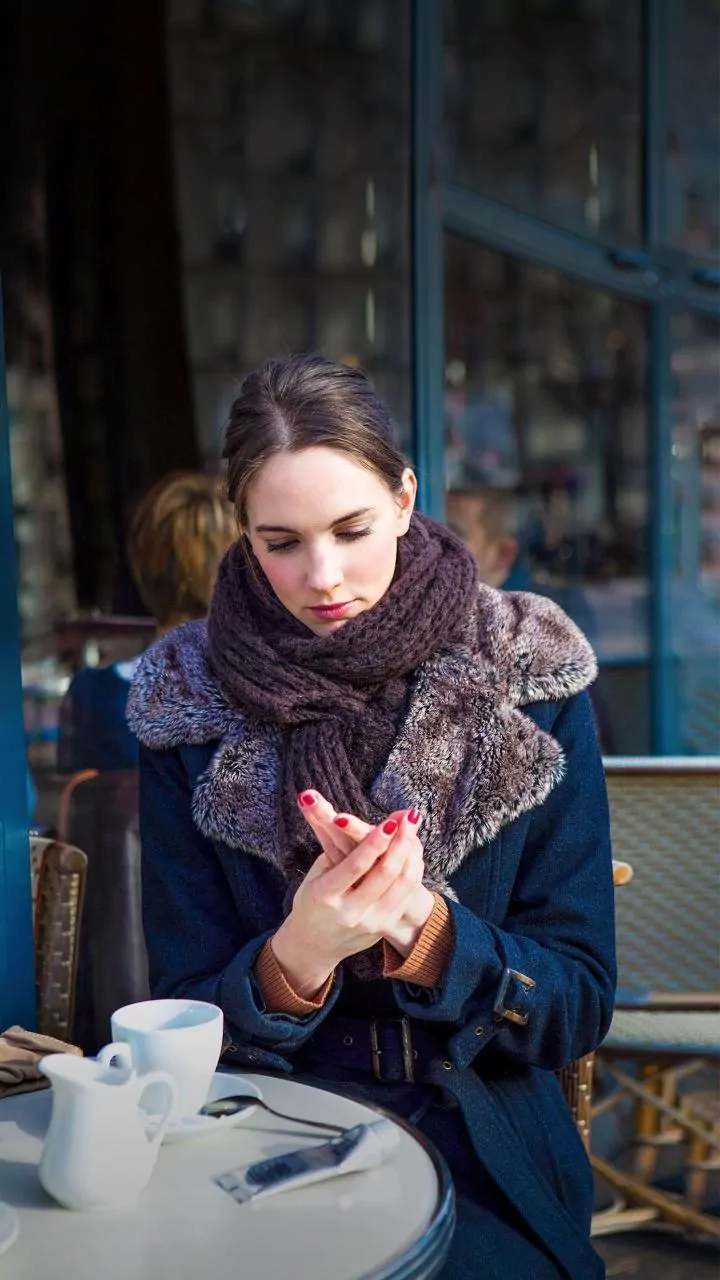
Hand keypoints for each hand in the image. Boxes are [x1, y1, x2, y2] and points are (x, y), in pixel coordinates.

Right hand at [271, 806, 431, 995]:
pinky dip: (413, 871)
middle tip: (410, 817)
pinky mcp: (383, 928)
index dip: (375, 842)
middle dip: (401, 841)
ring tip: (414, 829)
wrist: (313, 947)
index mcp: (326, 896)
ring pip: (402, 885)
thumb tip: (342, 816)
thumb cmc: (312, 902)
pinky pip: (405, 895)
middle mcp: (350, 912)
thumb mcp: (313, 877)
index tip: (390, 821)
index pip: (356, 866)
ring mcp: (370, 923)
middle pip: (385, 873)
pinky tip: (413, 851)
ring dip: (412, 853)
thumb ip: (332, 851)